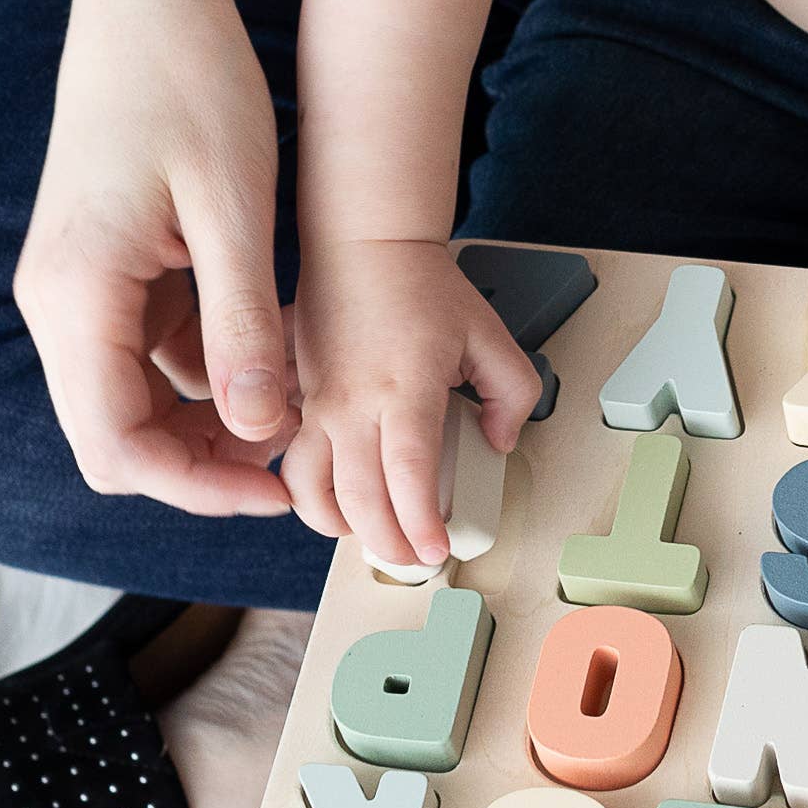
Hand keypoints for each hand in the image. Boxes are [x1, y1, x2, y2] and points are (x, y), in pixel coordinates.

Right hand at [12, 0, 295, 513]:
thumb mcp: (234, 207)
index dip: (197, 488)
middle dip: (202, 465)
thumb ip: (242, 325)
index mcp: (75, 294)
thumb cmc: (190, 82)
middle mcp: (56, 303)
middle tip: (292, 460)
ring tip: (295, 402)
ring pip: (131, 399)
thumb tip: (258, 431)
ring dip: (207, 419)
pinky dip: (203, 369)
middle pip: (115, 438)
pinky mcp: (101, 272)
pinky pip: (145, 352)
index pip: (116, 448)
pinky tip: (269, 349)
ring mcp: (74, 288)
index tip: (277, 488)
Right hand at [284, 236, 537, 571]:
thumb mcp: (490, 335)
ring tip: (376, 538)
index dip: (421, 523)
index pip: (408, 475)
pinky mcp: (302, 403)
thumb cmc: (421, 287)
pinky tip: (338, 504)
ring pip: (312, 491)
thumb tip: (499, 442)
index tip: (438, 548)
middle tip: (417, 559)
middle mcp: (354, 404)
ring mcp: (320, 406)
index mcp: (404, 388)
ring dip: (342, 528)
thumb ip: (512, 394)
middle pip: (360, 499)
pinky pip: (294, 464)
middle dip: (390, 544)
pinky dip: (310, 496)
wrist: (362, 248)